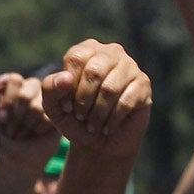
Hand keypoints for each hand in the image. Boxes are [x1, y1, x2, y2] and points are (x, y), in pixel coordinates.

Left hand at [0, 72, 59, 174]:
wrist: (18, 160)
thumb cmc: (1, 138)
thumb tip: (1, 80)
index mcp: (15, 85)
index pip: (14, 79)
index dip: (7, 102)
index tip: (0, 119)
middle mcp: (33, 87)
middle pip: (25, 94)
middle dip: (15, 117)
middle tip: (11, 131)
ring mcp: (48, 99)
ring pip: (37, 107)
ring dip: (25, 126)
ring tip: (22, 133)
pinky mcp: (60, 112)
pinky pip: (47, 118)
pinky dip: (37, 130)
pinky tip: (36, 133)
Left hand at [41, 41, 150, 157]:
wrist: (98, 142)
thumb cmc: (74, 119)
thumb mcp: (54, 107)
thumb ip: (50, 89)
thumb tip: (65, 78)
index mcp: (87, 50)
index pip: (76, 58)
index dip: (68, 86)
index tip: (66, 106)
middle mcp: (111, 52)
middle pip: (94, 71)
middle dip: (83, 101)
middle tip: (81, 117)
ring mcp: (130, 66)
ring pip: (110, 88)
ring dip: (97, 114)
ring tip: (93, 125)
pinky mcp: (143, 84)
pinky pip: (126, 101)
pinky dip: (112, 120)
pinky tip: (107, 127)